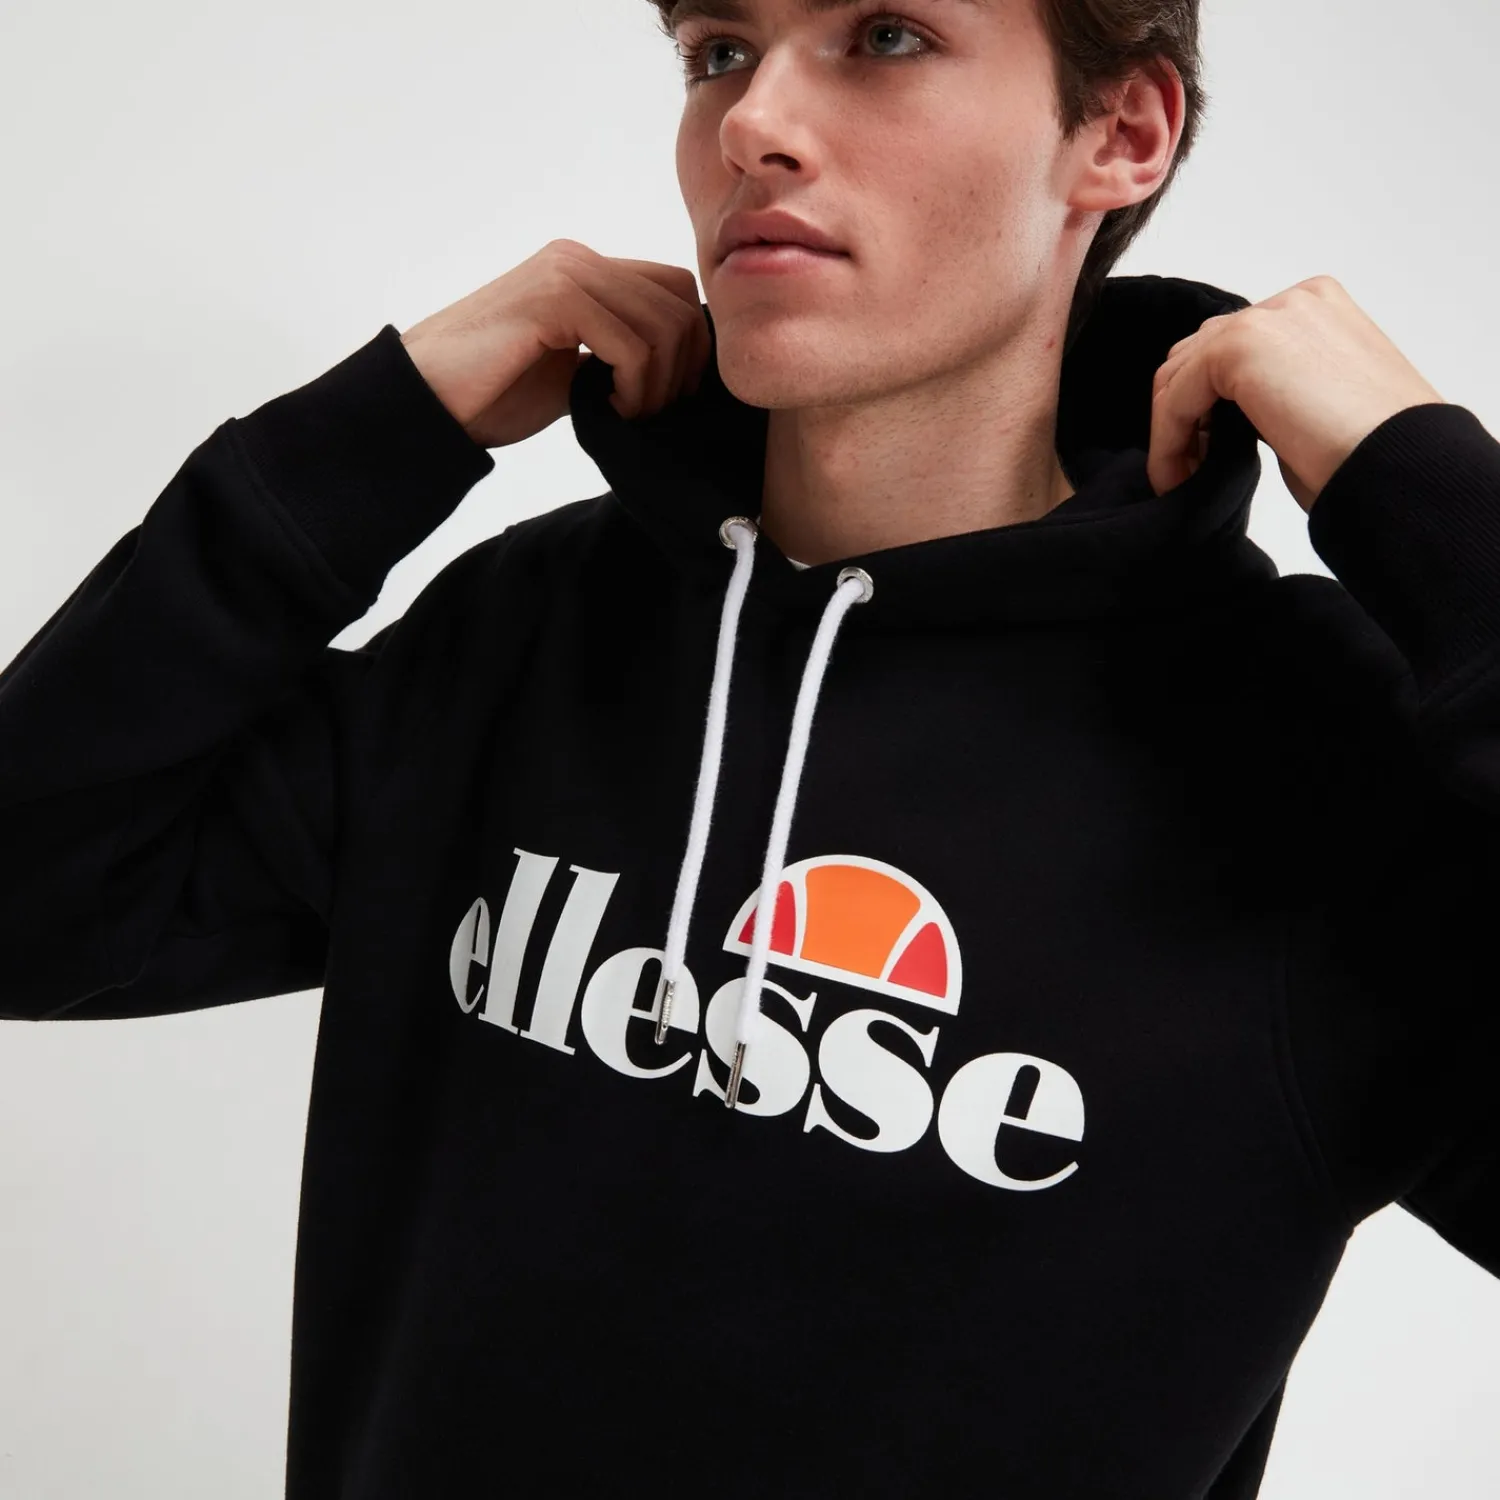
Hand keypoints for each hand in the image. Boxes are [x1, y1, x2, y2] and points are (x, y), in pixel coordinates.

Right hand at [399, 240, 711, 449]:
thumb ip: (617, 352)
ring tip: (624, 415)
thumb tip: (681, 368)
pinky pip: (632, 346)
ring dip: (657, 387)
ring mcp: (565, 273)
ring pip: (664, 326)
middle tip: (648, 414)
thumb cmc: (493, 393)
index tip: (666, 399)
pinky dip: (634, 390)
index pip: (676, 289)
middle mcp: (578, 260)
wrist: (427, 401)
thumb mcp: (573, 368)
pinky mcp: (553, 300)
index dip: (691, 348)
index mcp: (585, 270)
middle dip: (682, 370)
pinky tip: (607, 410)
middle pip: (681, 303)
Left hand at [1145, 275, 1446, 512]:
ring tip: (1182, 480)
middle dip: (1185, 414)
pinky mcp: (1239, 346)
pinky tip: (1177, 478)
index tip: (1204, 457)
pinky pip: (1175, 397)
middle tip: (1190, 470)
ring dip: (1172, 431)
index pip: (1233, 346)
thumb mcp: (1318, 405)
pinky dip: (1167, 442)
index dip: (1207, 405)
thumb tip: (1223, 414)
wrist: (1400, 466)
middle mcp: (1292, 303)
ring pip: (1180, 375)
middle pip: (1200, 353)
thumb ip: (1274, 390)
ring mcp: (1266, 318)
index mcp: (1318, 310)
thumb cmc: (1371, 452)